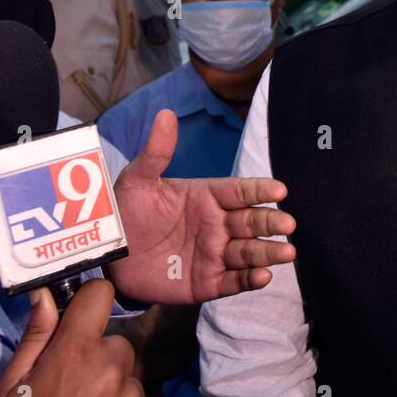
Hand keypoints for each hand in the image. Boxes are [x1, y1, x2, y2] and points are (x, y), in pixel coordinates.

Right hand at [0, 281, 154, 396]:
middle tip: (70, 384)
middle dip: (96, 356)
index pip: (99, 295)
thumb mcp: (10, 386)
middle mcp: (111, 370)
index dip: (88, 301)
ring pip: (127, 376)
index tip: (80, 314)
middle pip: (115, 343)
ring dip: (110, 387)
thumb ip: (35, 336)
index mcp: (76, 353)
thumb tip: (45, 294)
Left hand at [108, 109, 296, 303]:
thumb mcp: (137, 180)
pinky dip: (250, 279)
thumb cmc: (126, 213)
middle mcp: (217, 224)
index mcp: (207, 197)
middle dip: (271, 222)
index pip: (240, 191)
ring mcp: (214, 254)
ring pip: (249, 252)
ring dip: (269, 252)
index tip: (279, 190)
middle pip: (252, 221)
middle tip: (287, 223)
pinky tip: (263, 276)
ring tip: (287, 252)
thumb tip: (166, 114)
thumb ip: (156, 152)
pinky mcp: (207, 282)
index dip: (260, 190)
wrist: (108, 256)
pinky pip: (233, 281)